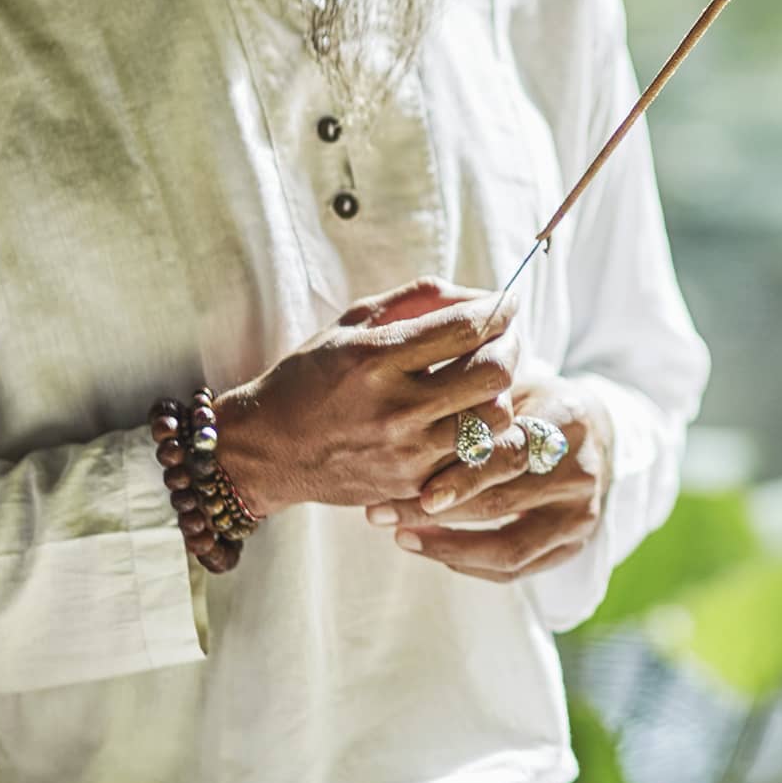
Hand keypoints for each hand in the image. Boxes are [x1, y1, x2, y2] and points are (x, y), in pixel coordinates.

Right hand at [210, 276, 520, 515]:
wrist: (269, 449)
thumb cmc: (311, 376)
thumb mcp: (352, 323)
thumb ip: (415, 300)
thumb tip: (479, 296)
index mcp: (377, 357)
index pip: (466, 327)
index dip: (500, 309)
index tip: (508, 302)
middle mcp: (395, 407)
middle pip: (492, 373)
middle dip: (512, 347)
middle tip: (507, 338)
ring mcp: (406, 452)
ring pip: (495, 421)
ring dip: (502, 394)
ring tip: (488, 382)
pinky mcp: (412, 486)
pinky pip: (478, 462)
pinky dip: (489, 437)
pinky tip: (476, 419)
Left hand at [363, 366, 611, 583]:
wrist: (597, 432)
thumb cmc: (534, 403)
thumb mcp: (513, 386)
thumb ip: (473, 403)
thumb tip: (403, 420)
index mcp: (565, 419)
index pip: (509, 453)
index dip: (462, 476)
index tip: (416, 490)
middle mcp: (580, 471)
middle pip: (502, 502)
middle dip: (435, 513)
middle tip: (382, 514)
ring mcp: (581, 514)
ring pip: (508, 546)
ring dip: (447, 547)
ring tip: (400, 535)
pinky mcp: (574, 545)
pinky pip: (516, 569)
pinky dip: (469, 564)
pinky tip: (430, 548)